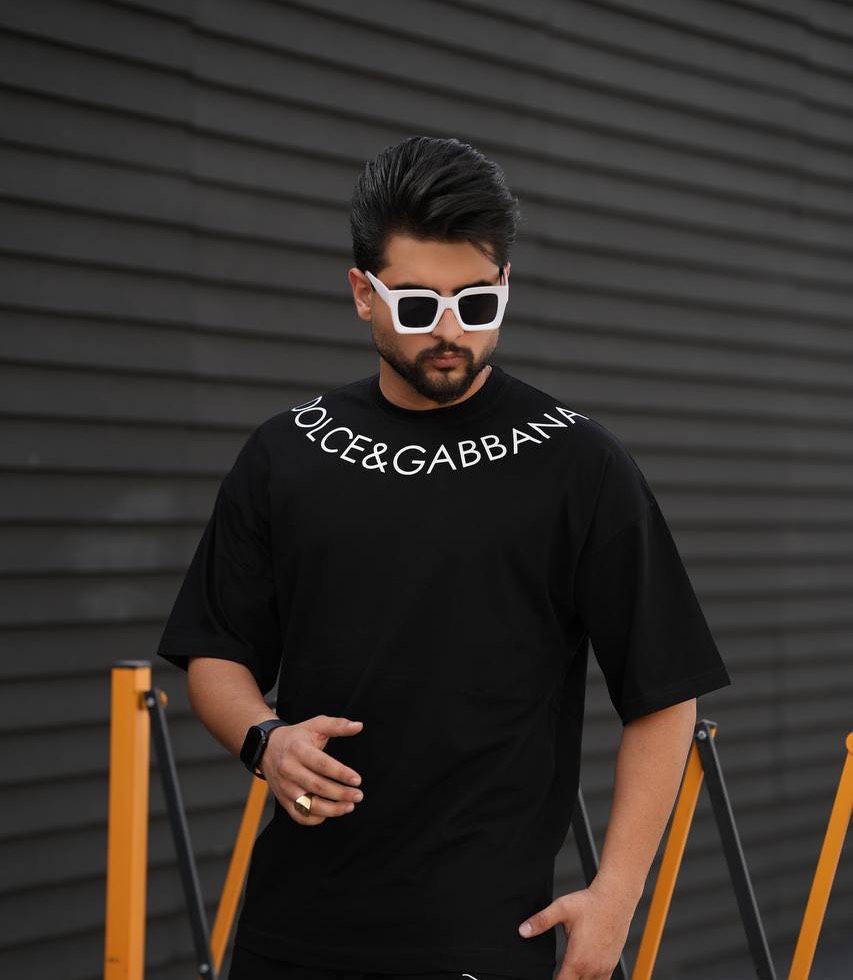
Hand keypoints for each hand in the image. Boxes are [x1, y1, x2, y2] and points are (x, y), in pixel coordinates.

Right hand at [259, 714, 364, 824]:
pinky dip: (315, 818)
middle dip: (341, 794)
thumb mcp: (315, 725)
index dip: (341, 773)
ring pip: (309, 805)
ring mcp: (285, 786)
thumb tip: (358, 725)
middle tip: (358, 795)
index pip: (322, 764)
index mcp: (298, 750)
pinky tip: (329, 813)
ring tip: (349, 806)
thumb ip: (338, 725)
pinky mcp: (282, 799)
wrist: (267, 747)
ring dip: (332, 809)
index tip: (357, 780)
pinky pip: (299, 815)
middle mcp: (289, 769)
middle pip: (317, 786)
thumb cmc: (296, 736)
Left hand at [517, 879, 636, 979]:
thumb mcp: (561, 908)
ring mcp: (604, 968)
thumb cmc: (590, 904)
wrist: (615, 899)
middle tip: (558, 972)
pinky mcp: (611, 964)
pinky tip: (585, 974)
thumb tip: (523, 930)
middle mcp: (592, 968)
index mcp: (577, 959)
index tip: (549, 976)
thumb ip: (541, 921)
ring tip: (569, 973)